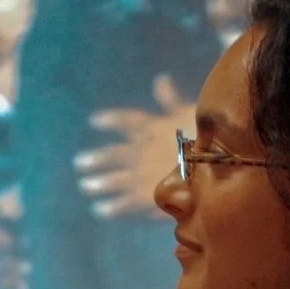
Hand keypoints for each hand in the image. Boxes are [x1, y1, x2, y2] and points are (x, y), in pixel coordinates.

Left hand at [74, 73, 194, 219]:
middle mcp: (140, 151)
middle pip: (113, 155)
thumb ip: (171, 99)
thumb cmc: (205, 138)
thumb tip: (160, 78)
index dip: (110, 120)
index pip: (126, 121)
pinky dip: (111, 207)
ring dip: (98, 183)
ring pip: (114, 179)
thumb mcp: (189, 112)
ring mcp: (141, 175)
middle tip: (79, 163)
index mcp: (150, 128)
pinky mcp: (146, 197)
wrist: (210, 170)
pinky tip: (99, 210)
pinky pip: (124, 204)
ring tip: (85, 186)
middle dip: (96, 159)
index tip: (94, 121)